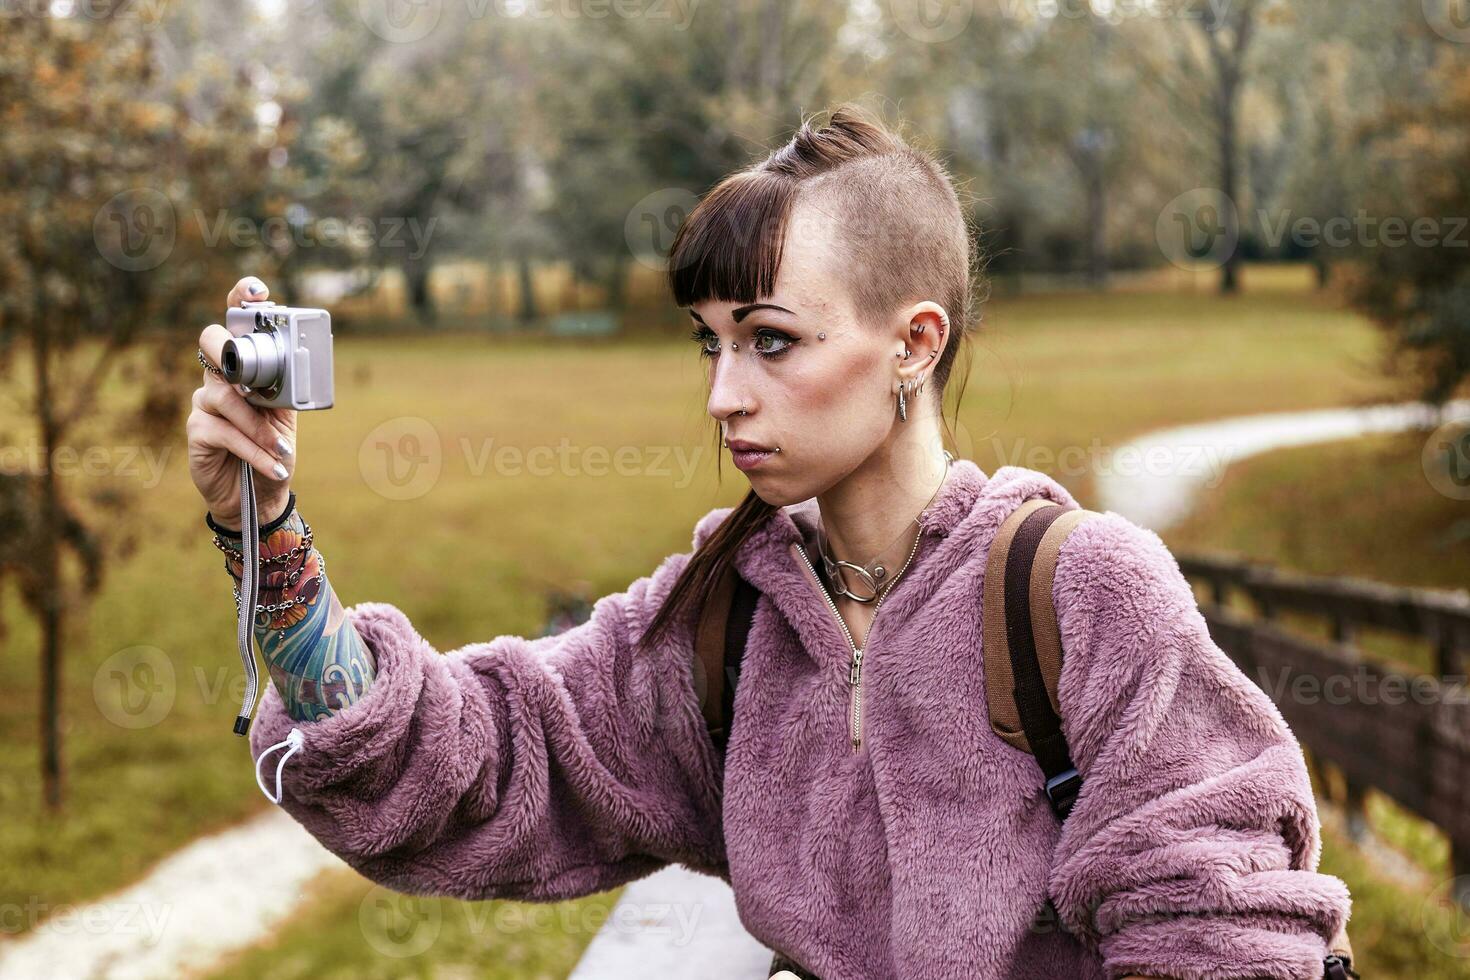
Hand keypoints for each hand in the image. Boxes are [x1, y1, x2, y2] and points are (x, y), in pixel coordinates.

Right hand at [188, 276, 295, 529]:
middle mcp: (219, 379)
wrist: (260, 494)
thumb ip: (286, 388)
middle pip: (210, 343)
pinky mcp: (197, 431)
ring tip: (282, 449)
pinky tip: (273, 464)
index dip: (240, 301)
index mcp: (244, 370)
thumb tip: (300, 364)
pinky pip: (225, 432)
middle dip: (231, 350)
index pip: (235, 325)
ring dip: (259, 428)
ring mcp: (204, 403)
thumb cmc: (272, 449)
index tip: (256, 291)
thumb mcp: (286, 415)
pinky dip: (254, 450)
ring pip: (226, 398)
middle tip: (252, 374)